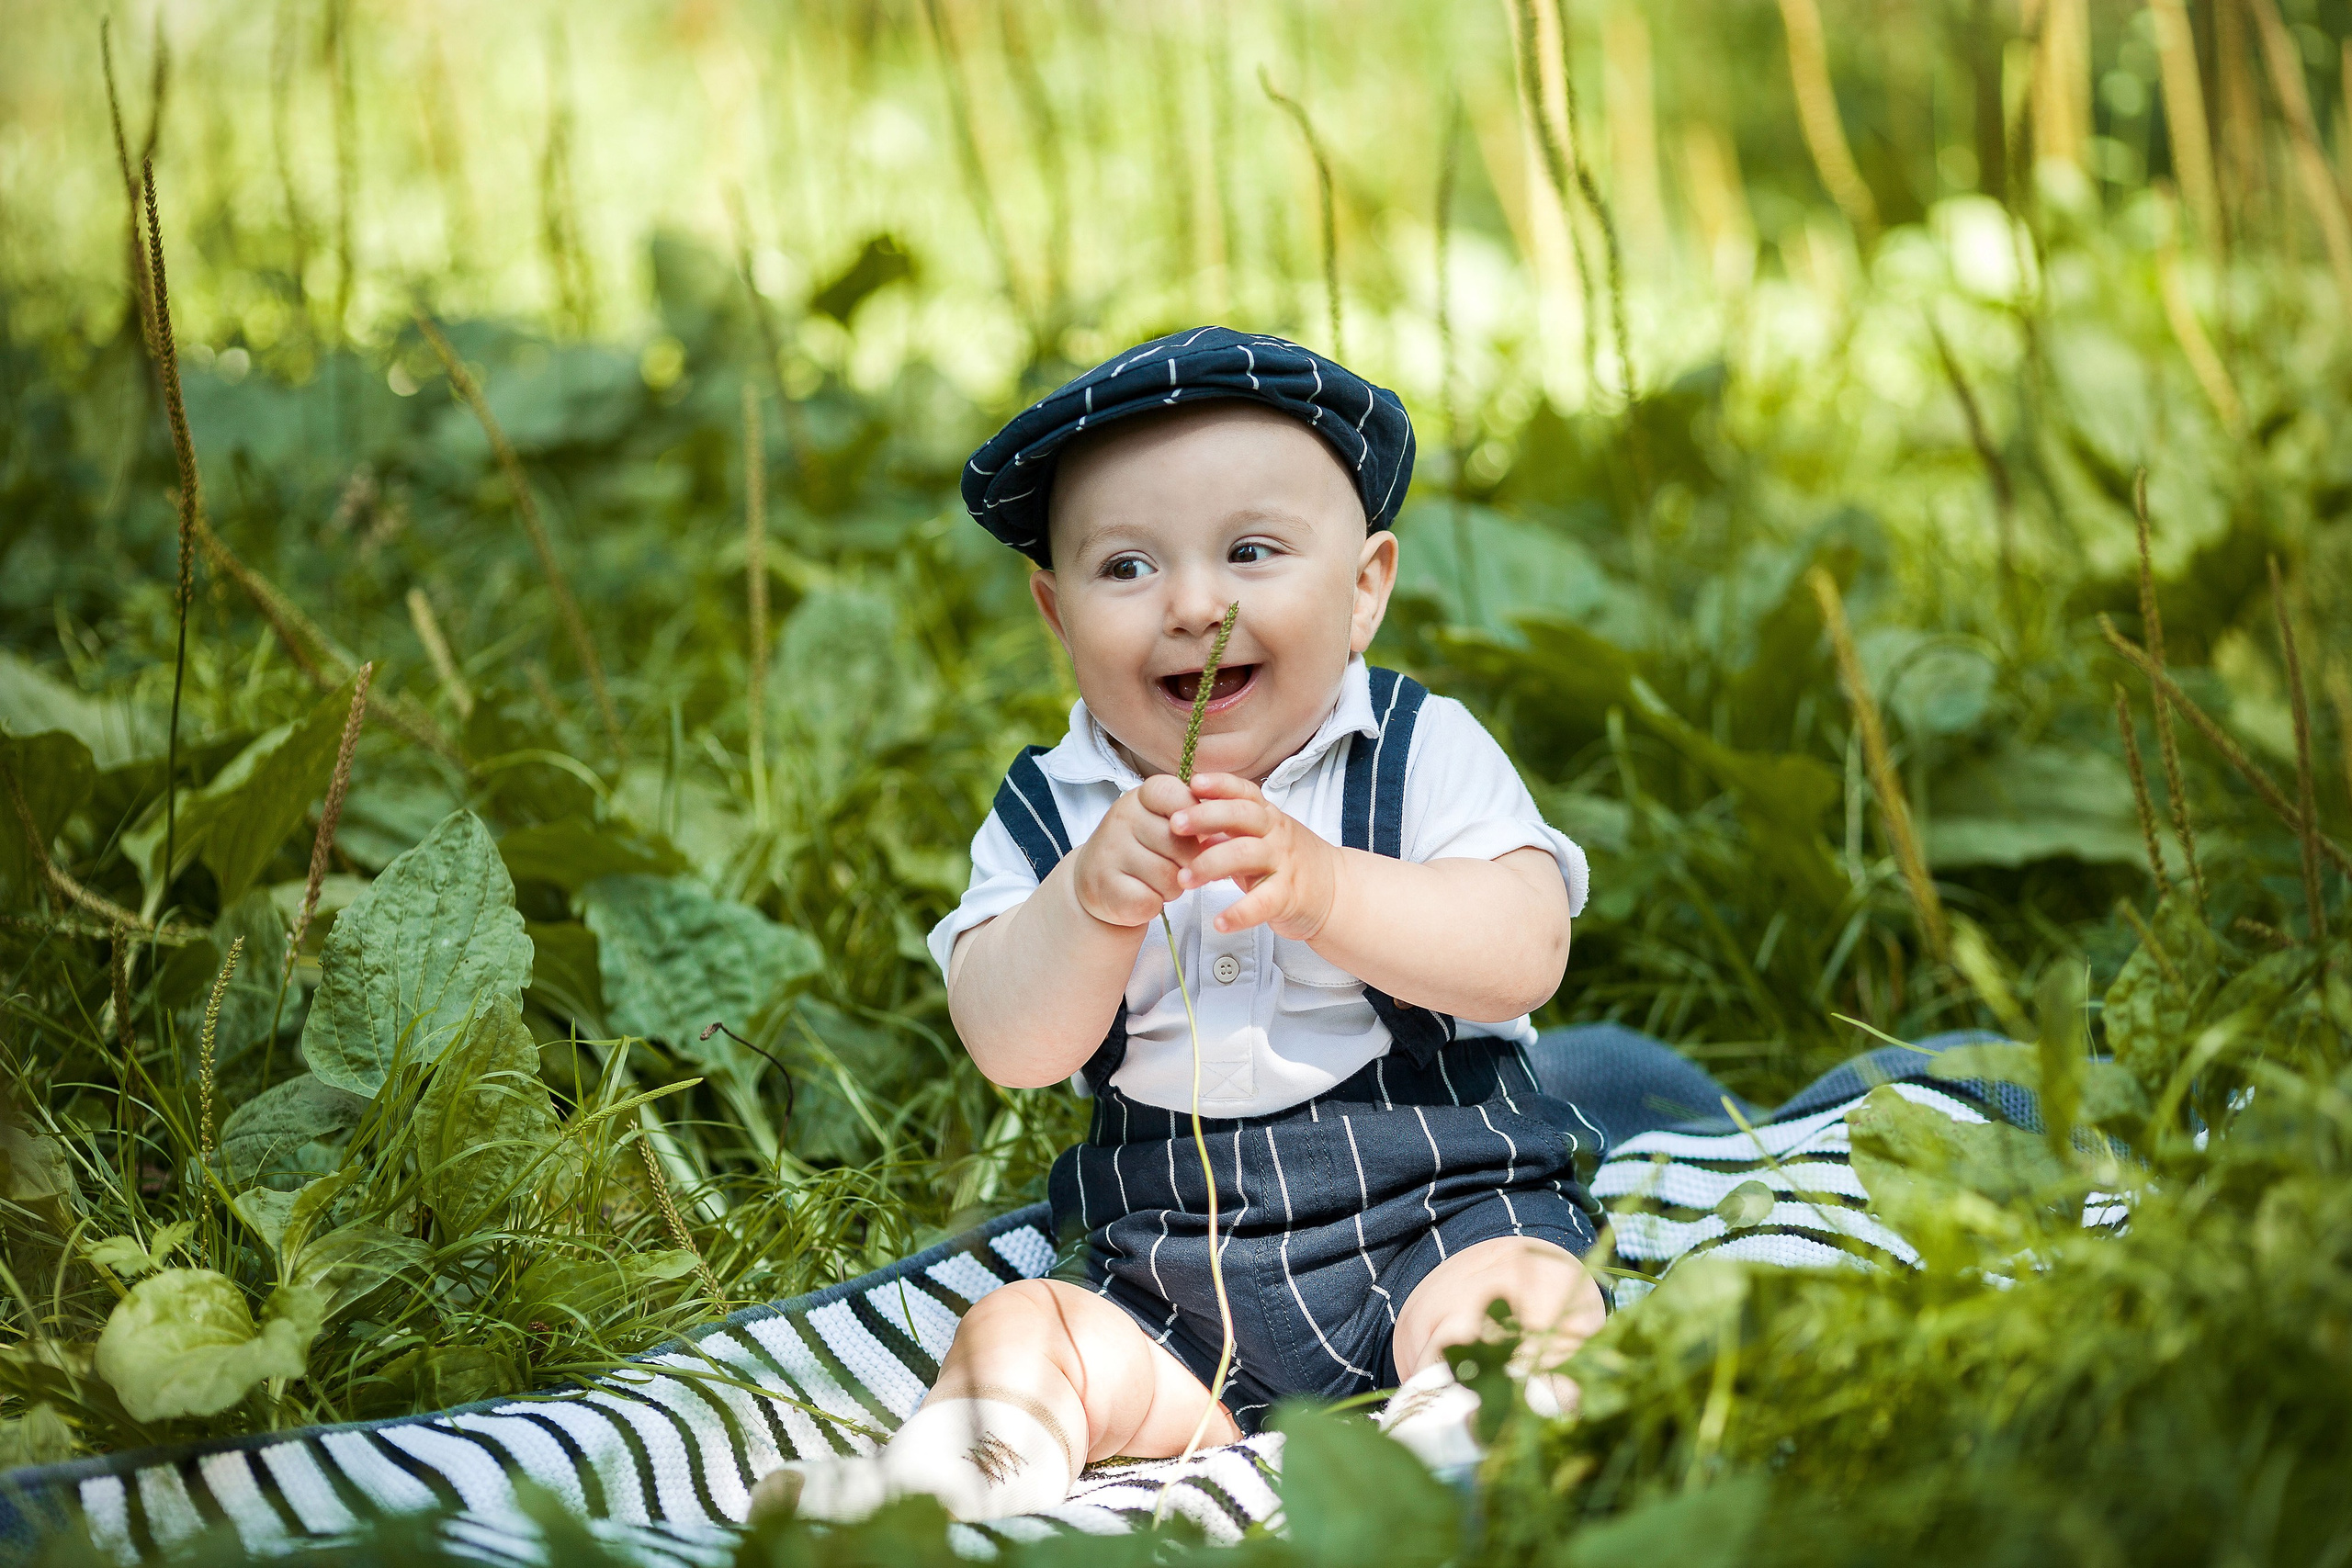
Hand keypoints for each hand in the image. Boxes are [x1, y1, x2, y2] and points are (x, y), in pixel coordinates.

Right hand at [1069, 775, 1198, 926]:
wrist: (1099, 879)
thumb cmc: (1144, 847)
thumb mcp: (1167, 821)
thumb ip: (1196, 819)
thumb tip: (1226, 832)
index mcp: (1143, 795)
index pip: (1185, 801)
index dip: (1199, 825)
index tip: (1190, 836)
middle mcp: (1122, 817)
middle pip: (1183, 846)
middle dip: (1188, 864)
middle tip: (1171, 864)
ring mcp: (1110, 852)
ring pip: (1169, 877)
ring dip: (1172, 887)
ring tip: (1155, 880)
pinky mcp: (1105, 887)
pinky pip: (1150, 901)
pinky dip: (1153, 904)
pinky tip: (1141, 894)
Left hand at [1170, 774, 1341, 939]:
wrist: (1335, 892)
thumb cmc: (1288, 862)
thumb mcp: (1261, 838)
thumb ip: (1227, 830)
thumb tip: (1185, 821)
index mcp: (1267, 817)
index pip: (1245, 793)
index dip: (1220, 785)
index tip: (1194, 783)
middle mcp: (1276, 835)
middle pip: (1243, 816)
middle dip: (1206, 817)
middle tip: (1174, 825)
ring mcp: (1283, 864)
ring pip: (1246, 855)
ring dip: (1210, 865)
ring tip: (1183, 879)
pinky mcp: (1288, 896)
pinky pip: (1262, 903)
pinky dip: (1238, 914)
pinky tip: (1219, 922)